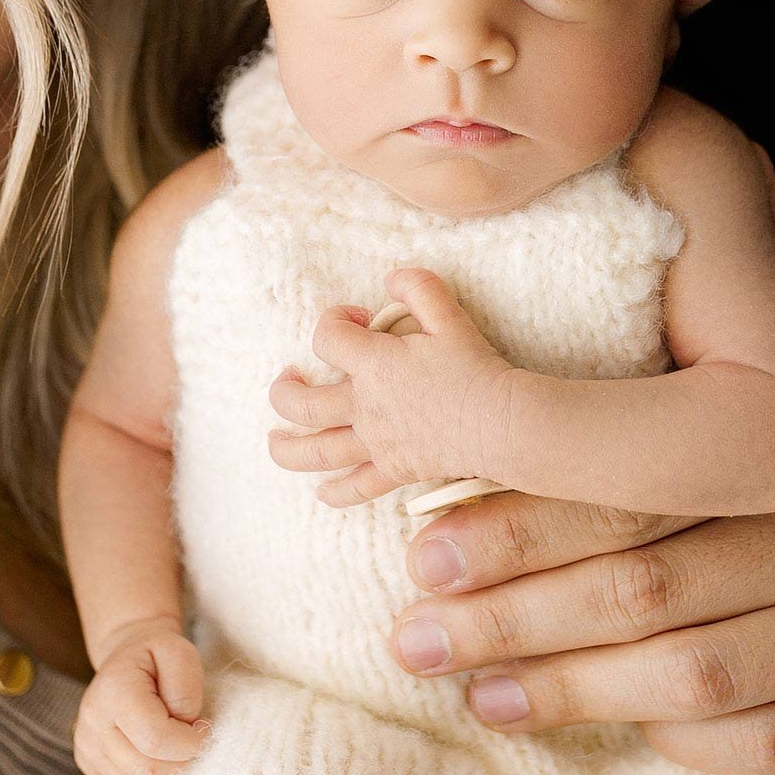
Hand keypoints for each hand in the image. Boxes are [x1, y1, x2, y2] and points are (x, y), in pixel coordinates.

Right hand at [73, 623, 208, 774]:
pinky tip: (157, 754)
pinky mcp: (89, 766)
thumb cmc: (157, 658)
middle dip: (182, 759)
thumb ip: (186, 688)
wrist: (126, 663)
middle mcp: (91, 723)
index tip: (205, 727)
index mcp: (112, 691)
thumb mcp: (180, 652)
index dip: (190, 742)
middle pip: (147, 768)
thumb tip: (186, 726)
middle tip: (193, 737)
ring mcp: (86, 748)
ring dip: (168, 771)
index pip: (156, 739)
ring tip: (173, 742)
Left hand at [268, 268, 512, 504]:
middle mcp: (364, 406)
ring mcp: (376, 442)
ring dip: (287, 448)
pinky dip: (335, 493)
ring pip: (316, 452)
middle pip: (301, 403)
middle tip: (288, 378)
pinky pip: (357, 488)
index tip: (358, 318)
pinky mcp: (395, 469)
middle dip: (284, 390)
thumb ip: (418, 288)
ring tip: (274, 441)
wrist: (500, 421)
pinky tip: (322, 493)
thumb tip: (390, 280)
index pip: (327, 338)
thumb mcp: (449, 316)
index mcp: (373, 364)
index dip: (334, 320)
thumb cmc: (475, 367)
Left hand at [383, 350, 774, 774]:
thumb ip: (674, 385)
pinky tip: (594, 733)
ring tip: (479, 691)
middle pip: (650, 590)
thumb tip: (495, 351)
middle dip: (514, 617)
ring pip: (692, 678)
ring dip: (569, 692)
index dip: (520, 523)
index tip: (424, 549)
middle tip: (417, 637)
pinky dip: (668, 742)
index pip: (638, 490)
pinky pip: (757, 746)